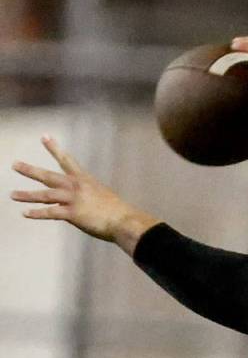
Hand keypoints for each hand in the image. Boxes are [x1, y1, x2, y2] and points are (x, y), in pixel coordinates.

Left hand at [10, 136, 158, 253]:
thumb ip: (88, 196)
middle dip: (30, 170)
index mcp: (85, 180)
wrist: (124, 220)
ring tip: (13, 195)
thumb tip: (81, 202)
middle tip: (15, 165)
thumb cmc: (117, 211)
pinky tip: (26, 213)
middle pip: (49, 176)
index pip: (67, 160)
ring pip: (45, 195)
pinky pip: (50, 212)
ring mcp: (74, 199)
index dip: (54, 148)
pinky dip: (37, 213)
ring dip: (27, 195)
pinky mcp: (72, 213)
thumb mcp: (102, 196)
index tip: (44, 137)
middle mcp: (77, 186)